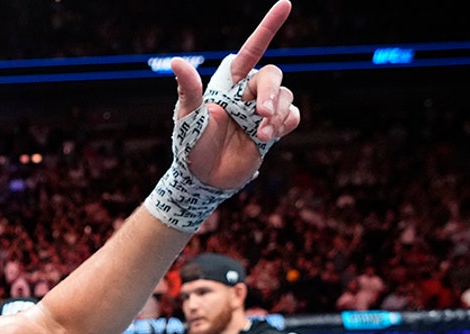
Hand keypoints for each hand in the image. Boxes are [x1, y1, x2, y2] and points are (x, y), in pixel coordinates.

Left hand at [169, 0, 299, 189]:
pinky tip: (269, 135)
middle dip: (272, 91)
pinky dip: (286, 122)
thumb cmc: (190, 146)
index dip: (268, 27)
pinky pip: (292, 116)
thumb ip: (188, 89)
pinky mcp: (272, 132)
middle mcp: (247, 94)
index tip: (285, 4)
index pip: (251, 50)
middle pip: (273, 75)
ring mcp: (261, 112)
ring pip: (286, 96)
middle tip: (262, 113)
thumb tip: (177, 61)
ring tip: (262, 133)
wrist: (203, 180)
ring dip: (278, 112)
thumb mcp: (187, 118)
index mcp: (228, 84)